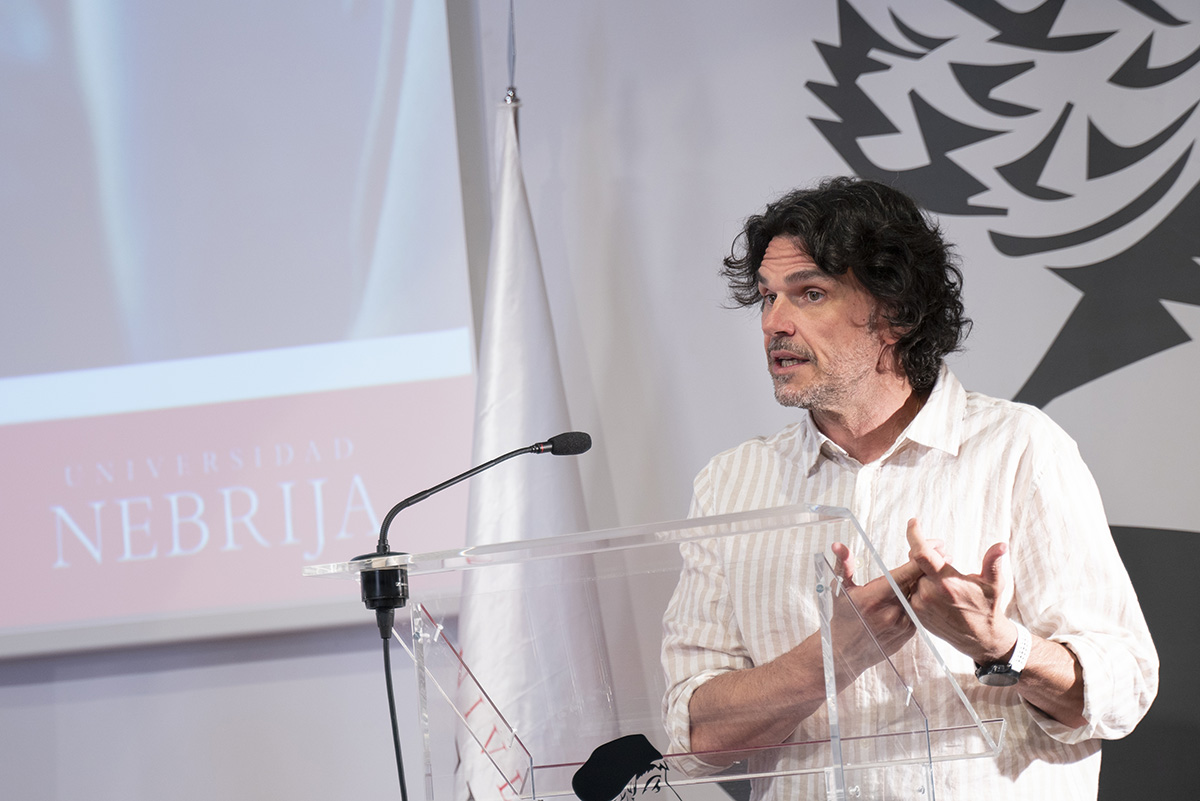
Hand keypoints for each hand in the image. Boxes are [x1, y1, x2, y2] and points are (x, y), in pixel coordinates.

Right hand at [827, 542, 922, 684]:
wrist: (844, 652)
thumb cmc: (841, 618)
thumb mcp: (840, 589)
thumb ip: (844, 564)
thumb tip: (838, 545)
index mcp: (875, 596)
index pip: (906, 572)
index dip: (922, 558)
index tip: (931, 546)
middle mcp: (892, 611)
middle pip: (919, 582)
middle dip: (929, 567)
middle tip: (940, 553)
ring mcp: (902, 624)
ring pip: (921, 597)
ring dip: (927, 584)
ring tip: (932, 572)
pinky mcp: (908, 634)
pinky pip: (919, 611)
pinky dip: (920, 600)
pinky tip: (922, 593)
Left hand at [905, 518, 1016, 663]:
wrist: (981, 639)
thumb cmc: (988, 608)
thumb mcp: (995, 584)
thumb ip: (994, 562)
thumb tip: (1001, 545)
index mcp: (946, 583)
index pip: (921, 553)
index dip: (914, 534)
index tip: (913, 521)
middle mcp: (928, 594)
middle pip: (917, 563)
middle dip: (930, 555)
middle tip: (946, 557)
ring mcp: (920, 605)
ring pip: (914, 577)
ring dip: (925, 572)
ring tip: (945, 576)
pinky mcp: (917, 614)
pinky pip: (912, 591)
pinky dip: (922, 584)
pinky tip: (938, 589)